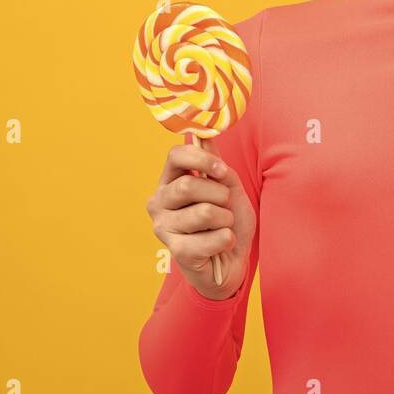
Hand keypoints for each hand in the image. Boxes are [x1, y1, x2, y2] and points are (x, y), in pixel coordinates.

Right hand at [146, 141, 256, 301]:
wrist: (234, 260)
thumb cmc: (227, 220)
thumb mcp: (228, 187)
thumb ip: (216, 164)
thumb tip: (204, 134)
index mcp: (169, 181)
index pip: (175, 155)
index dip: (202, 159)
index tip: (222, 170)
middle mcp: (159, 202)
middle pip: (188, 185)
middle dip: (220, 194)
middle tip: (226, 206)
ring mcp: (164, 228)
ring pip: (204, 212)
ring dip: (227, 219)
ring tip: (223, 227)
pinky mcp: (177, 252)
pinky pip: (213, 238)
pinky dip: (228, 239)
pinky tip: (221, 245)